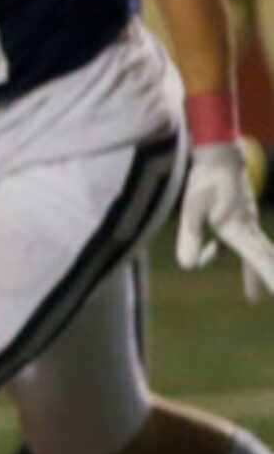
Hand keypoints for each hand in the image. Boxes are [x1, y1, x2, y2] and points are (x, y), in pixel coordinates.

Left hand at [176, 142, 273, 300]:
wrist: (219, 155)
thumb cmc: (205, 181)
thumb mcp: (192, 210)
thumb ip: (191, 236)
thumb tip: (188, 267)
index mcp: (237, 228)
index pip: (256, 258)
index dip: (267, 276)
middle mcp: (247, 227)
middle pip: (263, 258)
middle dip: (268, 278)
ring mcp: (246, 222)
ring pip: (256, 252)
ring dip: (254, 273)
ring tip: (255, 297)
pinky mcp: (239, 217)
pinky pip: (241, 242)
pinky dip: (231, 253)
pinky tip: (209, 255)